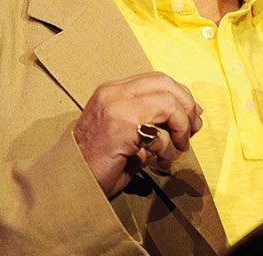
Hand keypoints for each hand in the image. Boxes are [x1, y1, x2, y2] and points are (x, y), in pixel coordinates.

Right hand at [73, 72, 202, 196]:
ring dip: (181, 127)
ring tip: (178, 148)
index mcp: (114, 90)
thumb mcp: (126, 132)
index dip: (180, 95)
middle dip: (187, 106)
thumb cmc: (99, 163)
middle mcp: (114, 93)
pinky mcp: (121, 127)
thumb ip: (151, 120)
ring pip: (168, 102)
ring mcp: (116, 107)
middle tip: (193, 129)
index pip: (157, 79)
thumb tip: (188, 119)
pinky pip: (160, 131)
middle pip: (165, 83)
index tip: (193, 115)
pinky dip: (168, 148)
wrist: (69, 183)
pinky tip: (160, 161)